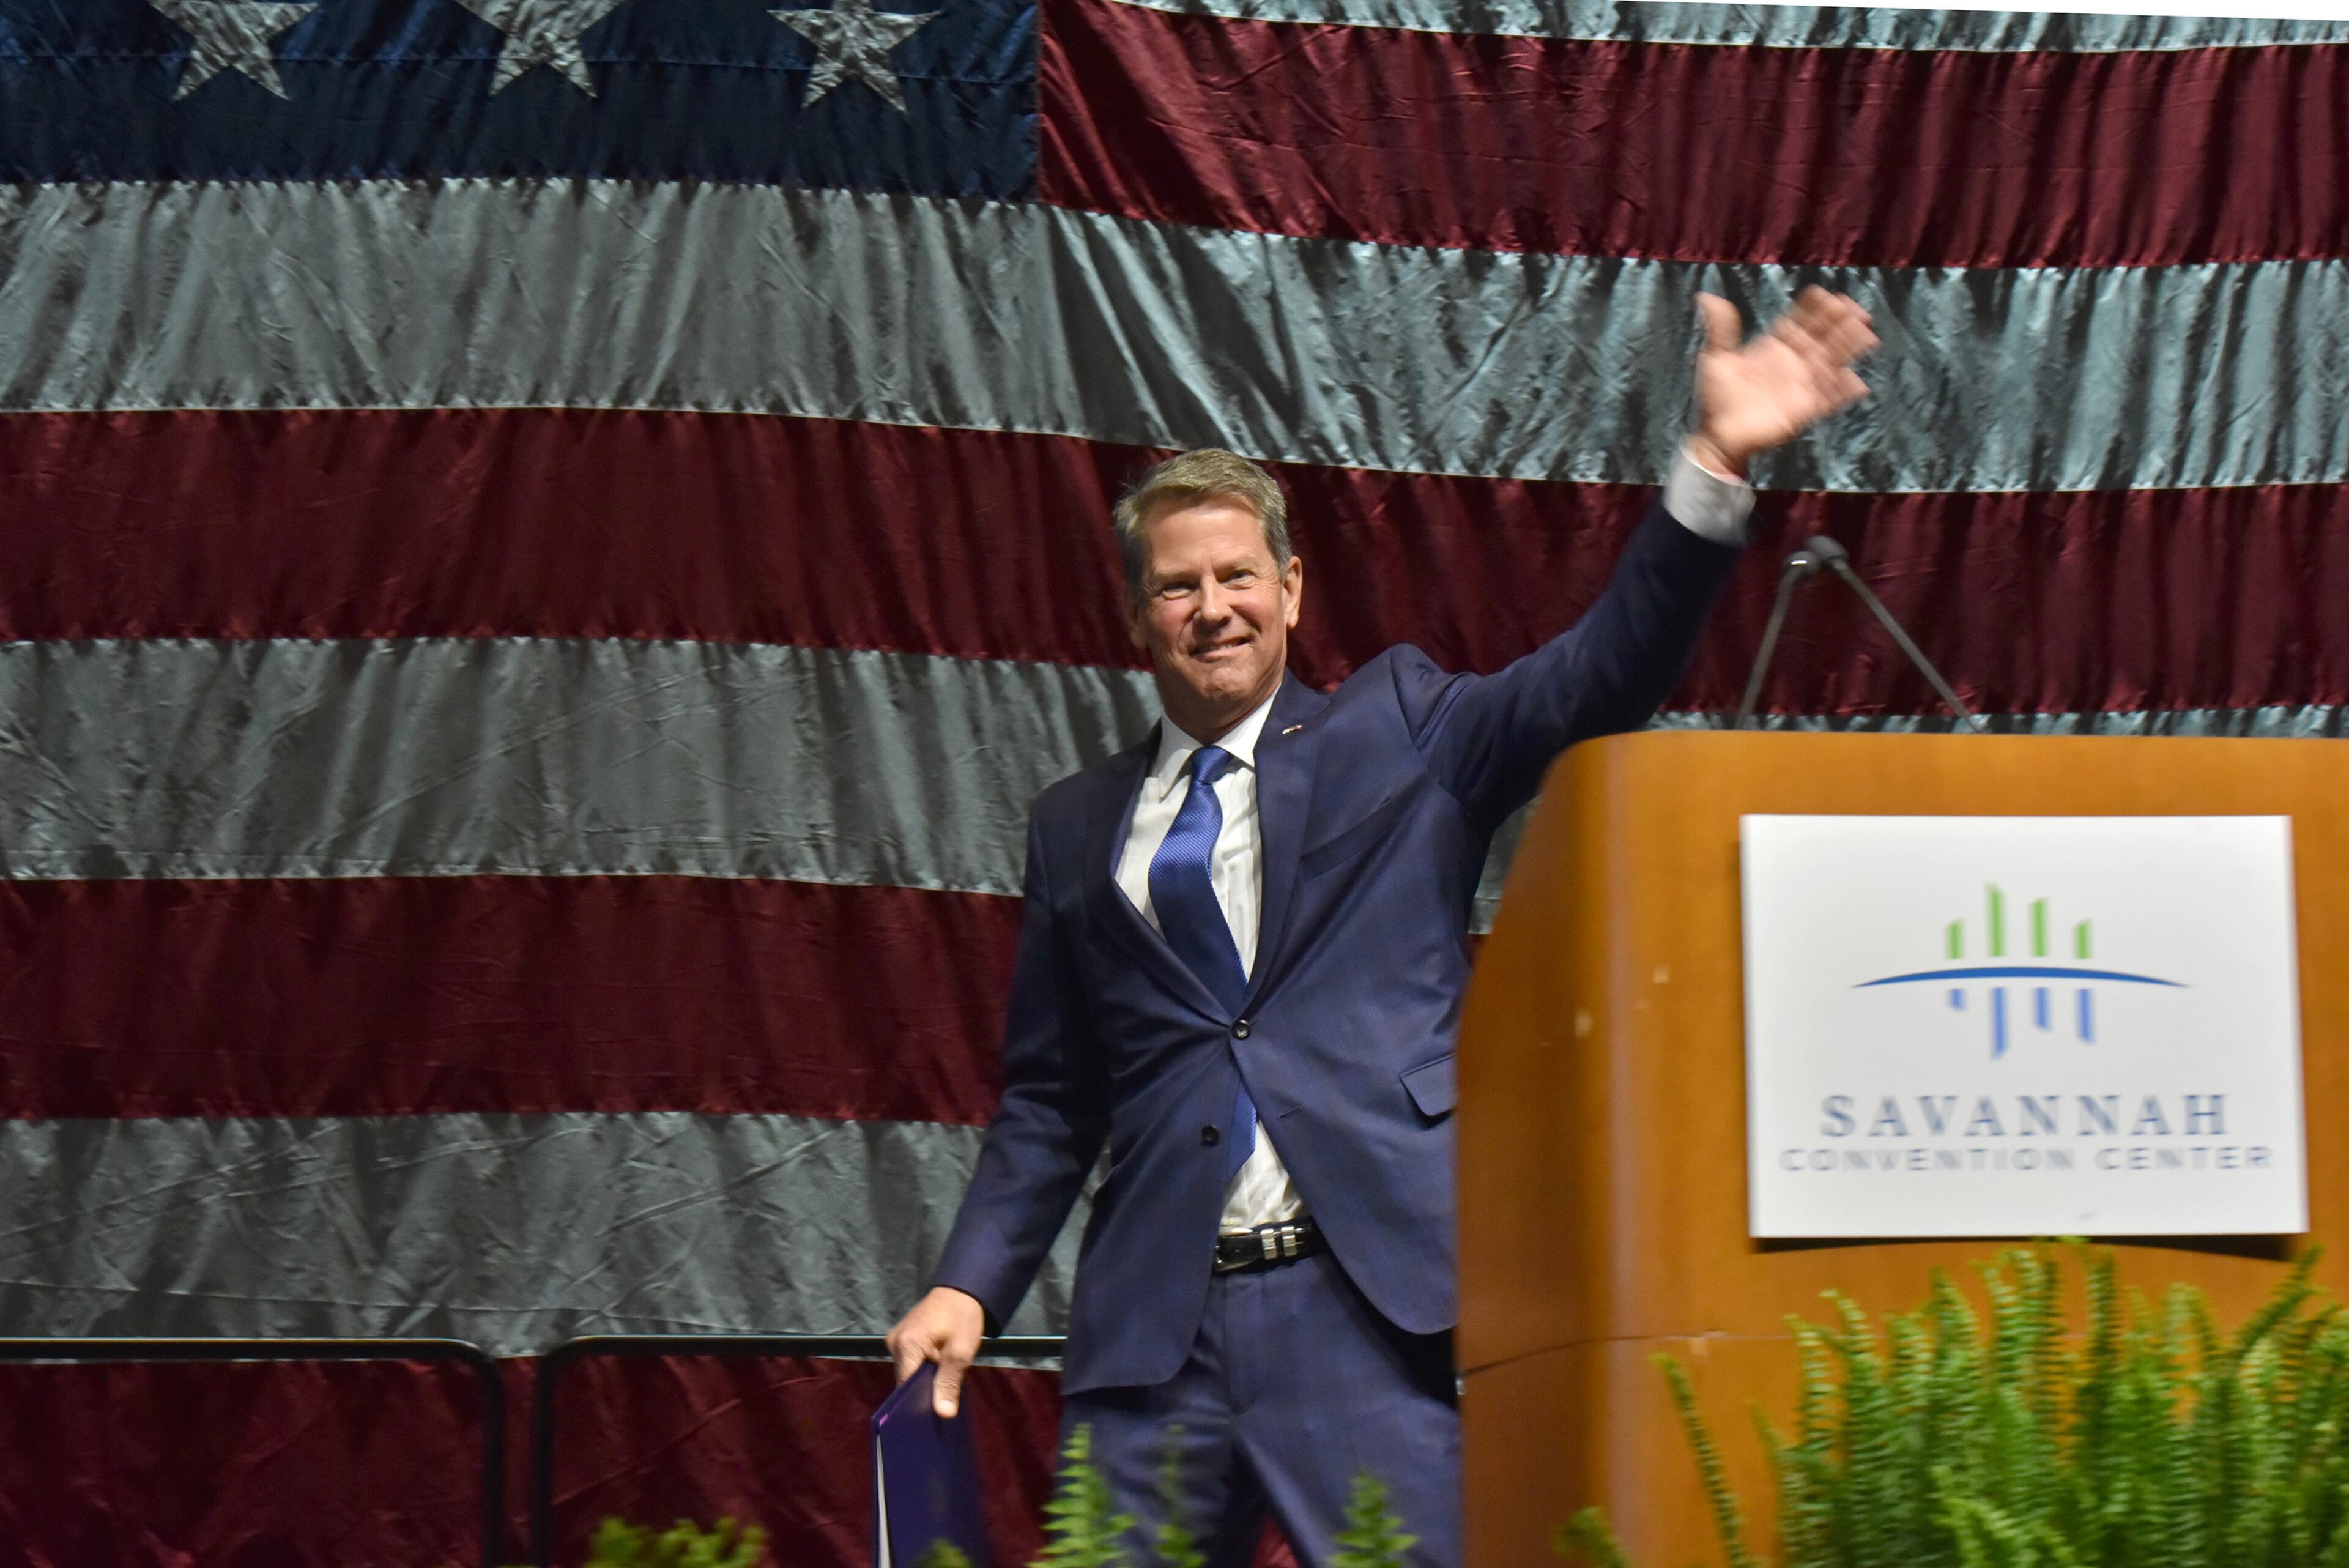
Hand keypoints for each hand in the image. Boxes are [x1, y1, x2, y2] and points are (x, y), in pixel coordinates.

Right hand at [885, 1286, 987, 1417]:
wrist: (962, 1289)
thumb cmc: (963, 1317)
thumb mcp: (961, 1351)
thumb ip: (949, 1382)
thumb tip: (943, 1414)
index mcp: (906, 1344)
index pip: (905, 1386)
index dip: (918, 1403)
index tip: (931, 1419)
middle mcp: (894, 1342)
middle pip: (904, 1380)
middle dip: (922, 1393)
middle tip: (941, 1408)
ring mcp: (896, 1338)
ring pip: (907, 1371)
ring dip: (922, 1381)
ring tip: (940, 1394)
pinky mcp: (902, 1337)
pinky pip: (909, 1361)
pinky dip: (921, 1370)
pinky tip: (936, 1377)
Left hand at [1688, 287, 1877, 474]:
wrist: (1718, 436)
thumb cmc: (1717, 398)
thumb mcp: (1715, 359)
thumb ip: (1719, 330)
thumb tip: (1705, 297)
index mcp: (1775, 348)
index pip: (1800, 323)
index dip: (1813, 309)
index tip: (1826, 294)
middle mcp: (1793, 363)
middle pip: (1822, 338)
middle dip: (1839, 323)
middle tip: (1854, 307)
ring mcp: (1801, 386)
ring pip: (1831, 362)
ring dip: (1848, 349)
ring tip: (1866, 334)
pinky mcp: (1804, 410)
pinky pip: (1828, 399)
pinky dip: (1842, 392)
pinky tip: (1857, 383)